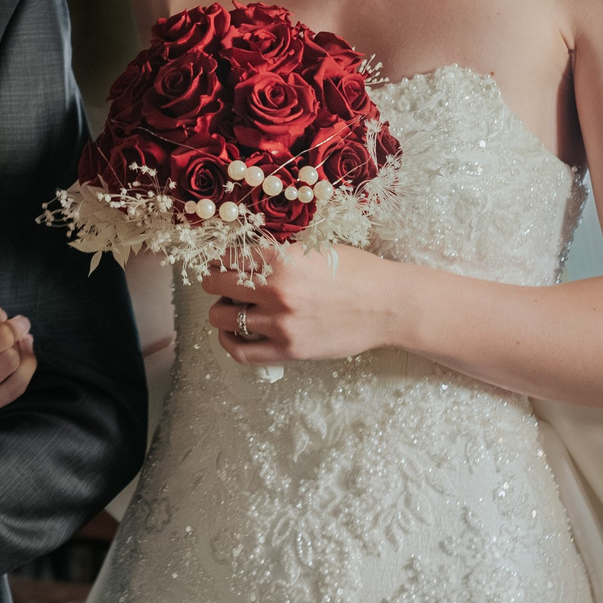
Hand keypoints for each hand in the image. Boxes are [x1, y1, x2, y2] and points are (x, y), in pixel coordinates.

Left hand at [203, 243, 397, 366]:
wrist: (388, 306)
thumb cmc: (357, 273)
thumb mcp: (315, 251)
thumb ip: (280, 256)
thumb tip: (246, 260)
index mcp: (281, 260)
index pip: (229, 258)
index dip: (220, 259)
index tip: (221, 262)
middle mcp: (275, 291)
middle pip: (218, 285)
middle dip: (215, 282)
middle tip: (221, 283)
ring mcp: (280, 324)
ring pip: (223, 318)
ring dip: (221, 311)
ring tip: (229, 309)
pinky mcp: (288, 350)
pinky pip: (241, 351)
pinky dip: (228, 342)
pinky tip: (231, 335)